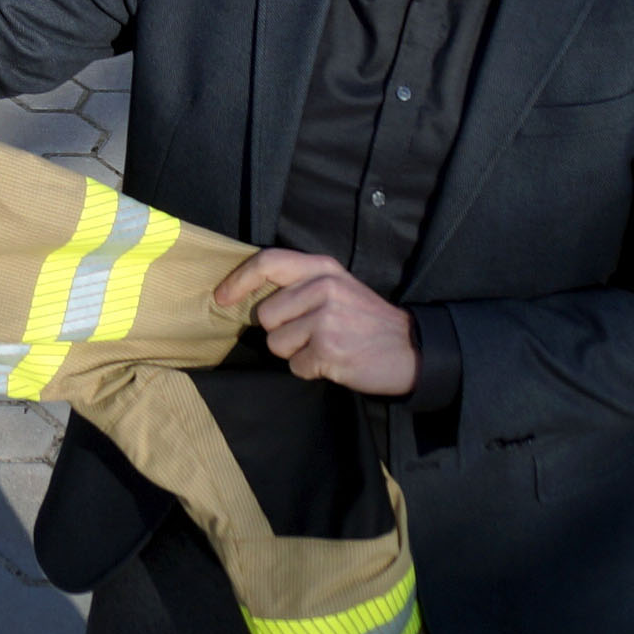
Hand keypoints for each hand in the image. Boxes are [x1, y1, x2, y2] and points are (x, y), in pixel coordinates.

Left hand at [217, 249, 418, 396]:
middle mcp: (323, 288)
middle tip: (313, 334)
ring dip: (296, 353)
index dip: (239, 281)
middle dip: (281, 332)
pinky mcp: (329, 350)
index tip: (221, 297)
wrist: (412, 350)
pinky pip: (296, 366)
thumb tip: (251, 297)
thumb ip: (301, 285)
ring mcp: (326, 319)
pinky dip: (311, 370)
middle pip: (266, 315)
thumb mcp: (339, 287)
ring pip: (276, 344)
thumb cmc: (368, 321)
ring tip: (327, 347)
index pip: (268, 263)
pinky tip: (335, 362)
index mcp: (323, 269)